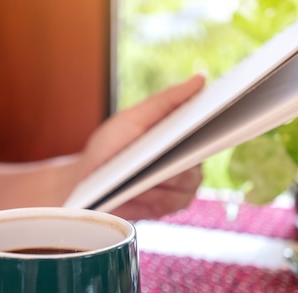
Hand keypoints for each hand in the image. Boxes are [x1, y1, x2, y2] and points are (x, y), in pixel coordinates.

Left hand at [78, 74, 204, 218]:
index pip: (208, 133)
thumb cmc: (109, 148)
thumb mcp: (133, 119)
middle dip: (175, 161)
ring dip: (158, 180)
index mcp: (182, 138)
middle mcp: (187, 164)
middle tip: (157, 158)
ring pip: (185, 184)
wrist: (85, 184)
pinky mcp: (167, 208)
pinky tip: (135, 192)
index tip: (208, 124)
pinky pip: (170, 202)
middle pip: (196, 163)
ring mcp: (180, 188)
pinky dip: (151, 196)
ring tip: (136, 176)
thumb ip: (166, 100)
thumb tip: (201, 79)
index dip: (212, 129)